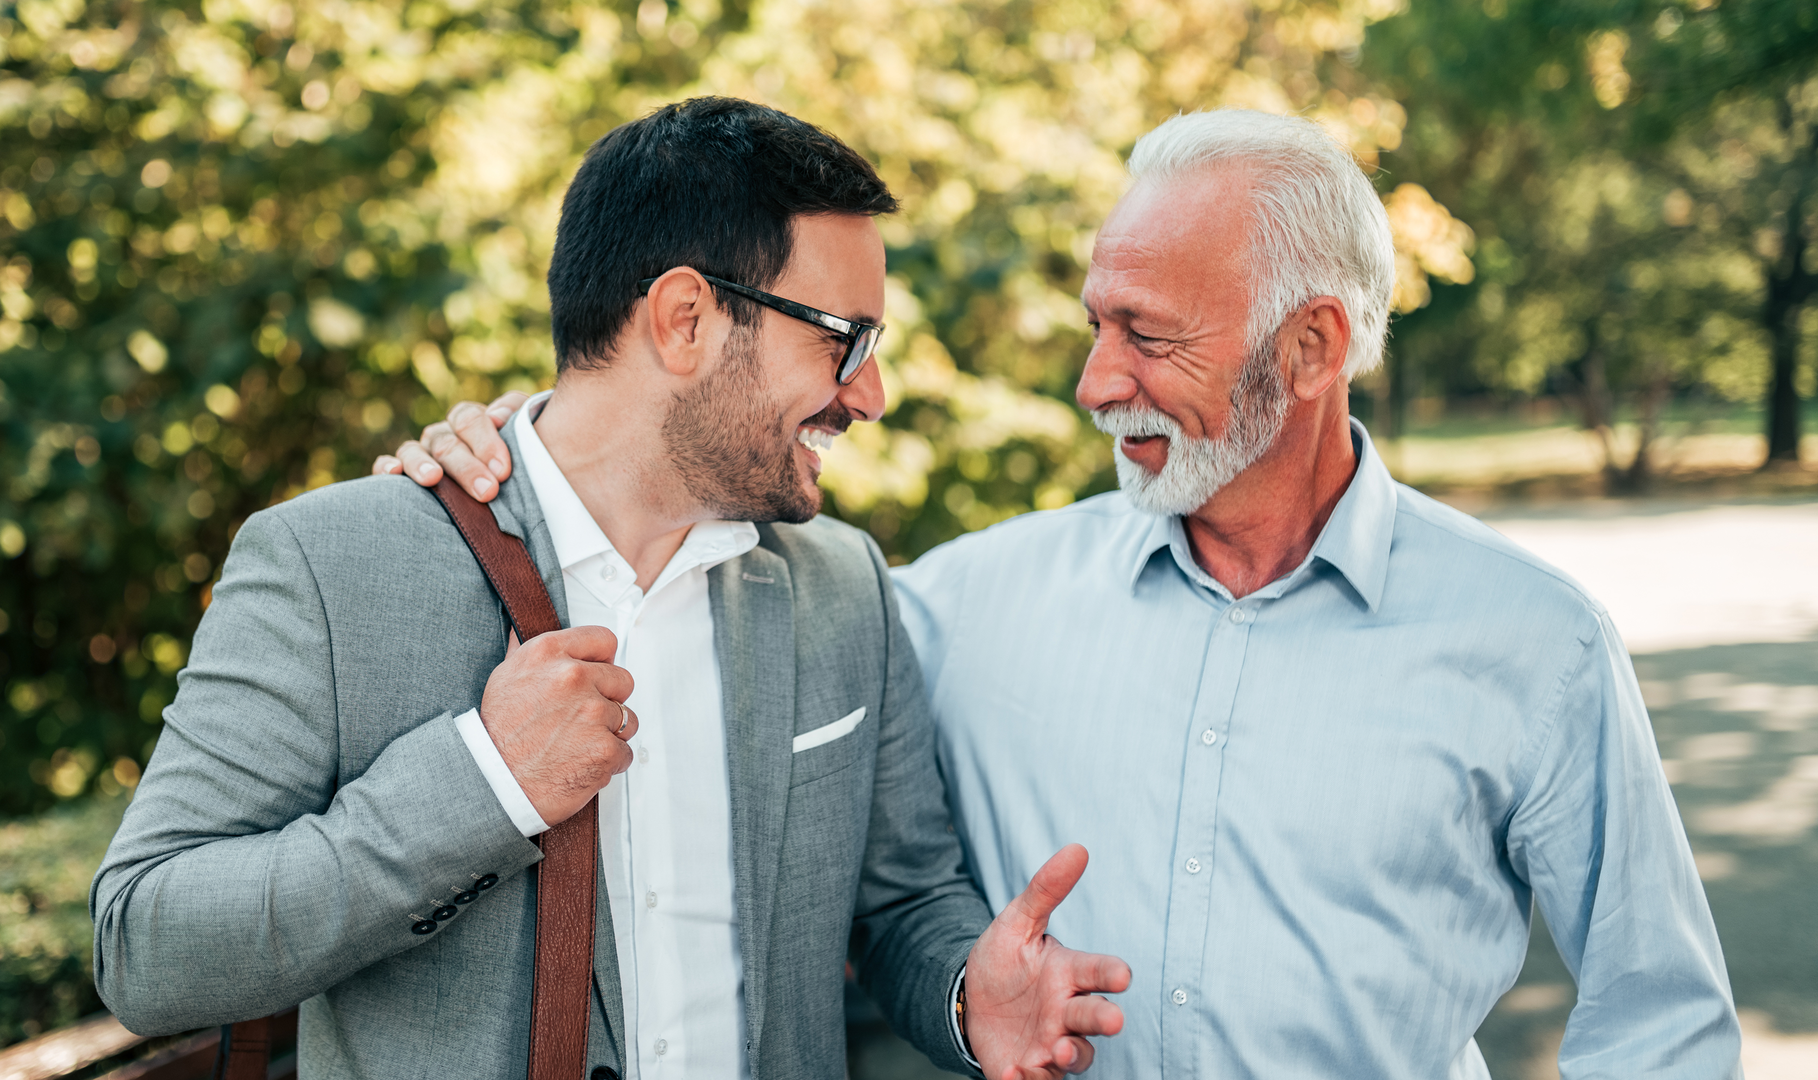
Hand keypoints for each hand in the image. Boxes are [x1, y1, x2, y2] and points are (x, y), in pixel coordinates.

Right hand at [372, 391, 527, 502]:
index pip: (470, 418)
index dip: (486, 441)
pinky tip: (393, 474)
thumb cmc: (518, 468)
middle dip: (467, 467)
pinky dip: (386, 468)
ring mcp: (418, 454)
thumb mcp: (527, 438)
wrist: (505, 493)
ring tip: (433, 479)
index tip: (504, 470)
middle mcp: (442, 435)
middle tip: (488, 491)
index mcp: (469, 422)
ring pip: (412, 451)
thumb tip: (498, 417)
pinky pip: (384, 466)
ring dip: (422, 464)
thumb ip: (519, 417)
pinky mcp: (399, 475)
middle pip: (447, 442)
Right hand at [481, 626, 637, 824]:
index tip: (597, 675)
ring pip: (627, 719)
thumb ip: (526, 652)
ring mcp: (592, 713)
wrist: (495, 784)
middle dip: (607, 700)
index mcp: (549, 654)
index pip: (604, 641)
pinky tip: (581, 763)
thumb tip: (522, 631)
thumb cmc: (498, 736)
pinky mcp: (605, 748)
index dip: (602, 662)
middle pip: (622, 681)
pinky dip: (608, 762)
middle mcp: (573, 677)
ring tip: (578, 744)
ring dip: (609, 733)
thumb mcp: (505, 677)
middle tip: (581, 719)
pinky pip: (625, 752)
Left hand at [962, 845, 1129, 1079]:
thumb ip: (1045, 889)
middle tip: (1113, 1021)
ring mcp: (1053, 1042)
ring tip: (1057, 1049)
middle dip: (1105, 1020)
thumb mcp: (1016, 922)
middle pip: (1096, 1017)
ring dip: (1073, 1054)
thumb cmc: (1003, 960)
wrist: (968, 999)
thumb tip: (1077, 847)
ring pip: (1077, 1054)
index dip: (1112, 973)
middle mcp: (1068, 1011)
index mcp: (1069, 974)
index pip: (1098, 972)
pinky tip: (1015, 1072)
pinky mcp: (1031, 1068)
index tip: (1122, 975)